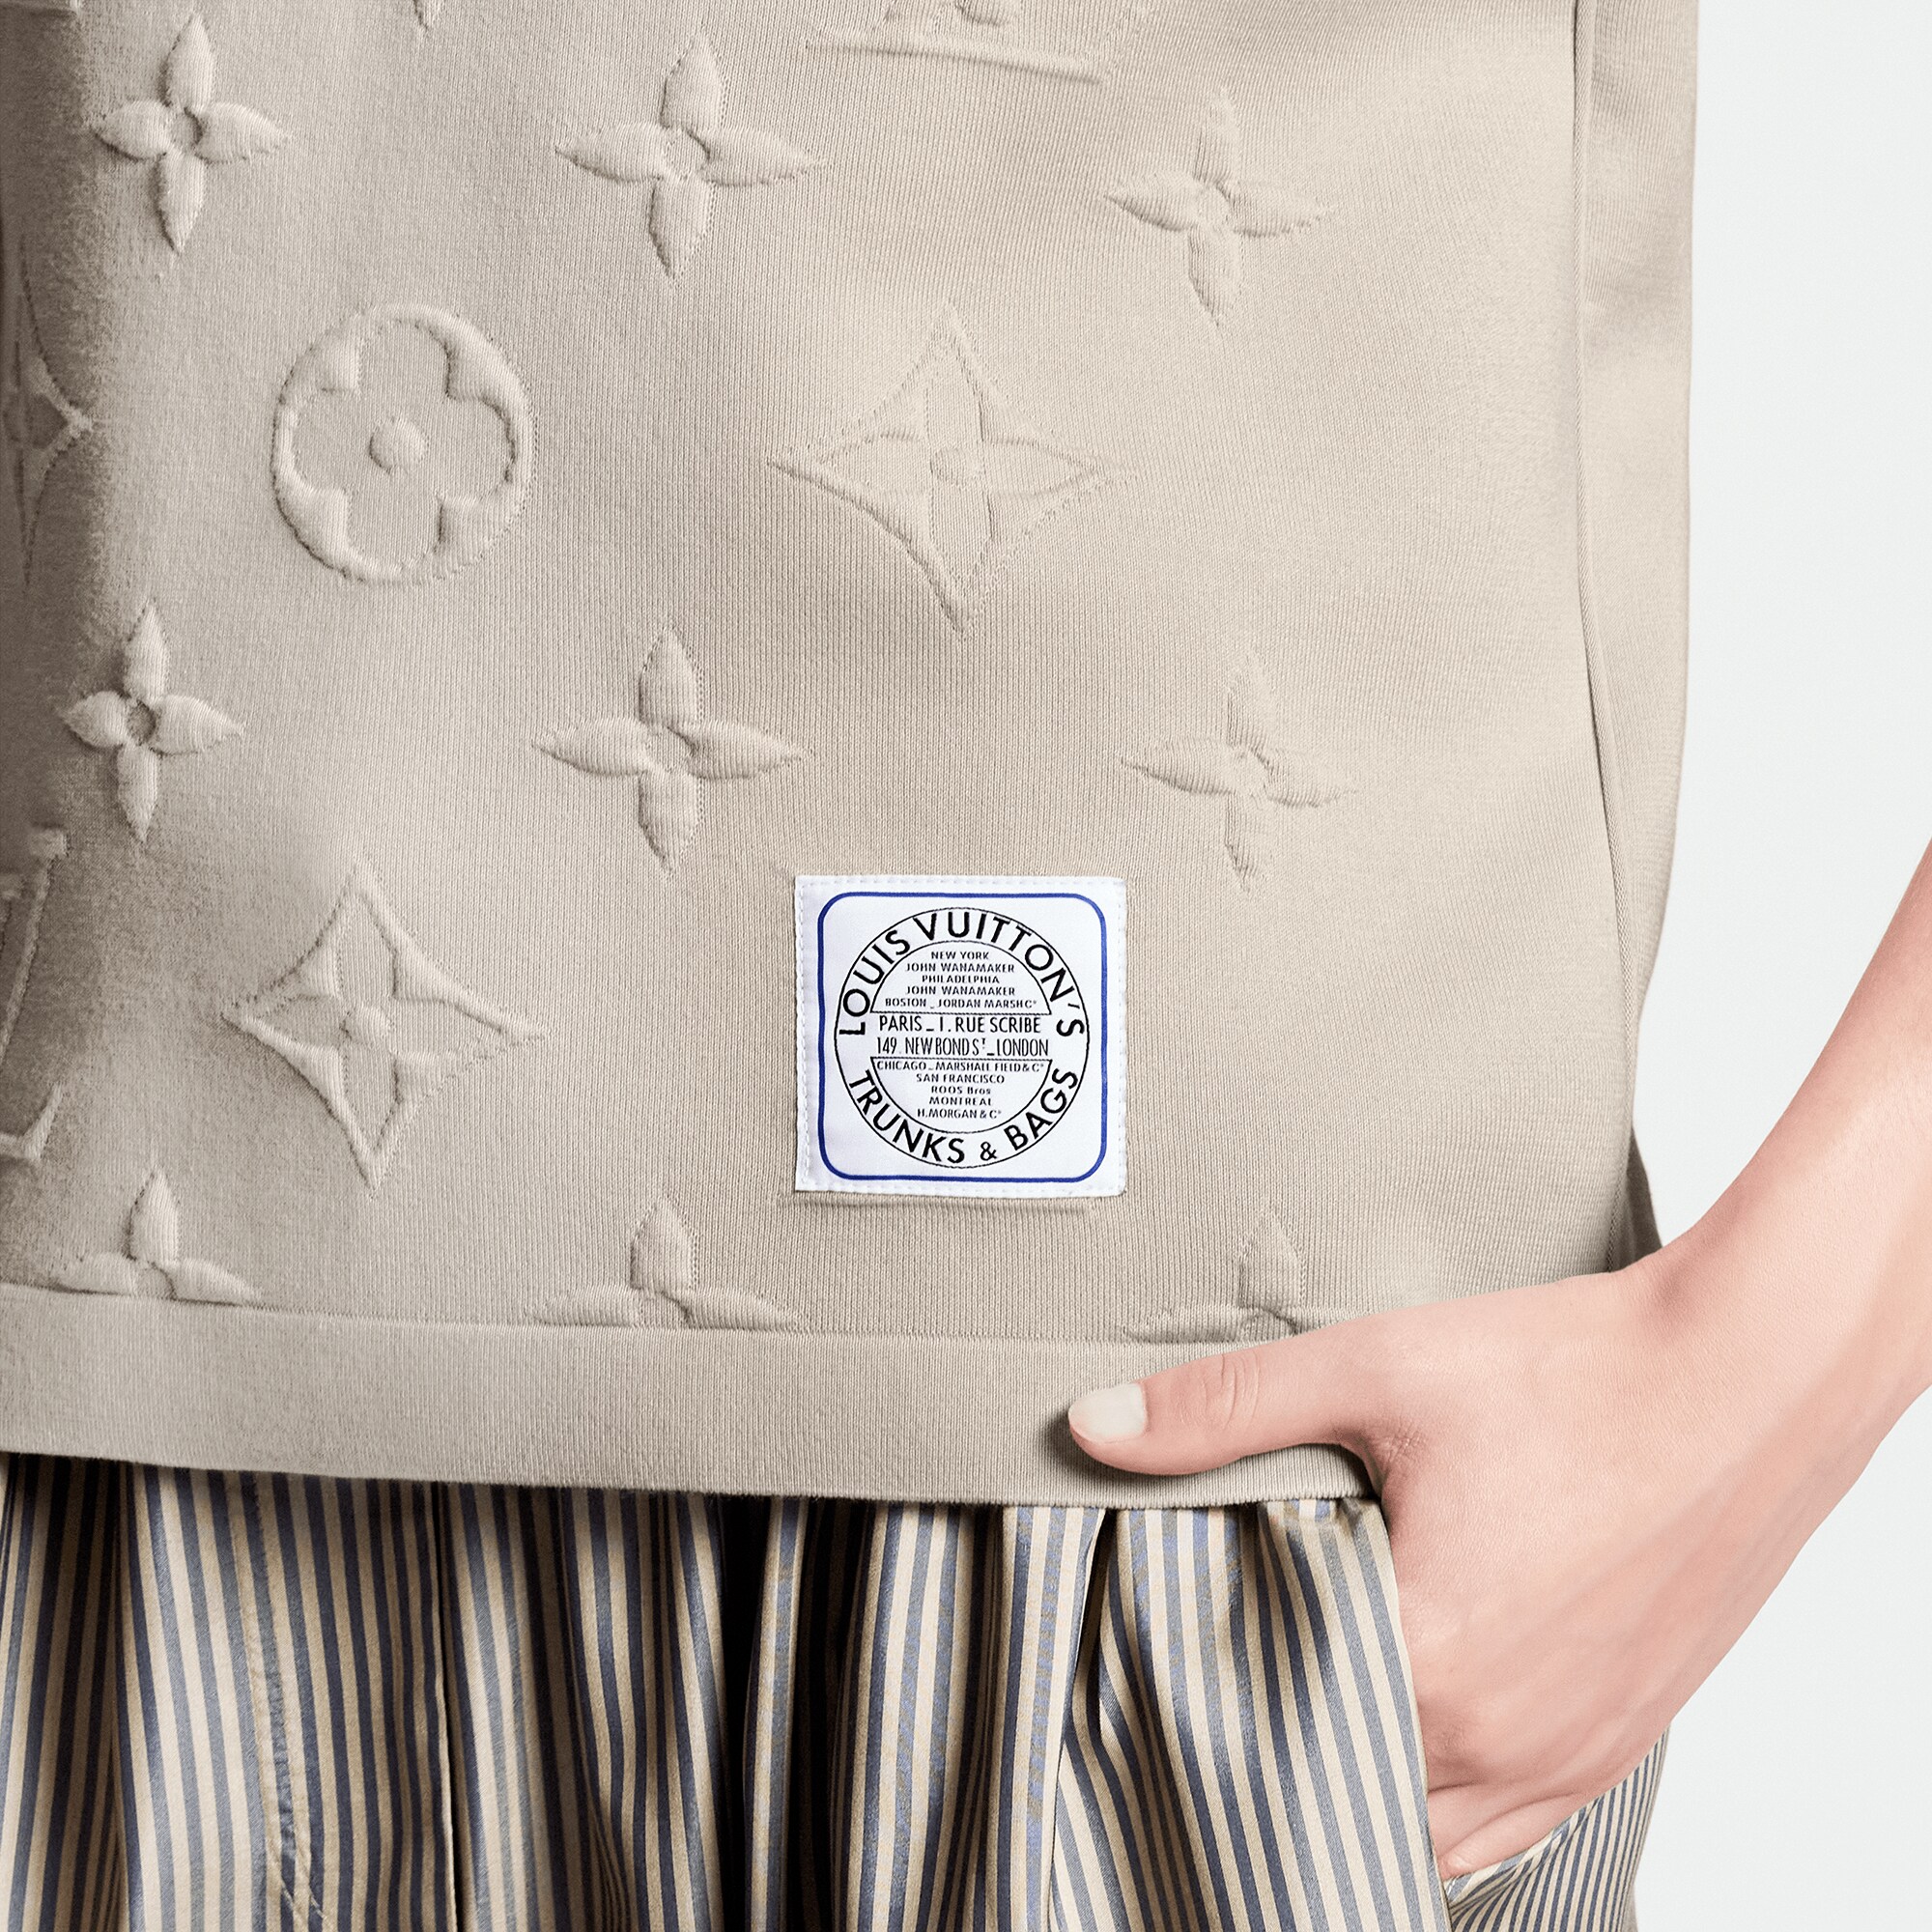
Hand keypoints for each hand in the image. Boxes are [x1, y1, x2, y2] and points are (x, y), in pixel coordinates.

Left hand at [1067, 1219, 1925, 1877]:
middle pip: (1346, 1795)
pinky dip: (1448, 1795)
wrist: (1747, 1370)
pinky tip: (1412, 1718)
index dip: (1205, 1707)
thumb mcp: (1379, 1369)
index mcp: (1433, 1659)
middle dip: (1275, 1754)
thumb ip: (1224, 1410)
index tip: (1162, 1673)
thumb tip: (1092, 1430)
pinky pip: (1511, 1824)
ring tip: (1307, 1701)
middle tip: (1225, 1682)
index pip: (1271, 1738)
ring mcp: (1575, 1755)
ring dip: (1361, 1779)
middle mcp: (1507, 1742)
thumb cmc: (1577, 1369)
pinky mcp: (1621, 1740)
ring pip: (1431, 1833)